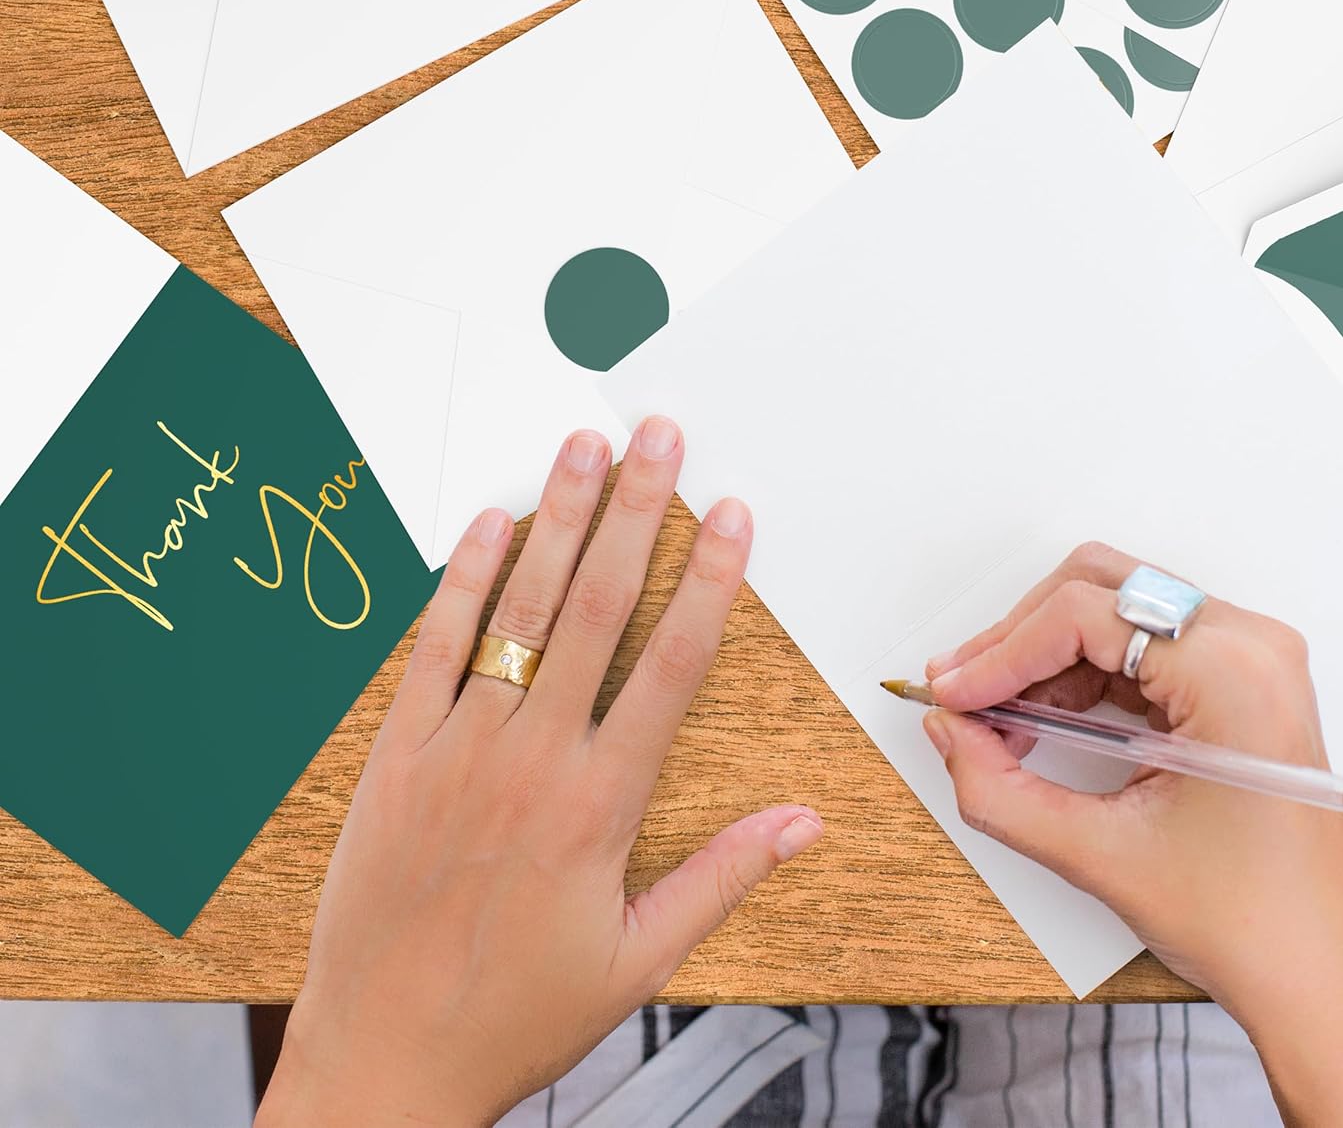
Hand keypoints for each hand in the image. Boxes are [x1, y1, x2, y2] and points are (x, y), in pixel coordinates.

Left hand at [257, 418, 821, 1127]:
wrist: (383, 1062)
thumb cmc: (516, 1016)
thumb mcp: (640, 962)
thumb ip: (723, 877)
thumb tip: (804, 822)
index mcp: (600, 805)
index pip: (672, 665)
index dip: (710, 580)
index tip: (734, 517)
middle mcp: (532, 758)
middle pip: (599, 608)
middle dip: (637, 511)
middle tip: (658, 436)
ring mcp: (459, 748)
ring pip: (519, 610)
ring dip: (557, 520)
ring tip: (582, 448)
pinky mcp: (397, 754)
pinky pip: (433, 648)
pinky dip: (460, 580)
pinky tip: (487, 522)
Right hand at [922, 542, 1342, 1127]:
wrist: (1322, 981)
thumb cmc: (1248, 925)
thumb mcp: (1101, 855)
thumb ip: (1000, 789)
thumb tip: (947, 730)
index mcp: (1233, 673)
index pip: (1083, 615)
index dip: (1001, 652)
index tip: (949, 694)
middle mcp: (1251, 646)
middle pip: (1100, 588)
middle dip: (1019, 639)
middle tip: (964, 694)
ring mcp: (1253, 660)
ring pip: (1118, 611)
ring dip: (1047, 655)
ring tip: (998, 718)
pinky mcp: (1243, 682)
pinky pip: (1145, 645)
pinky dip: (1084, 673)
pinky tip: (1044, 721)